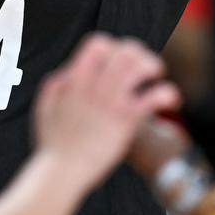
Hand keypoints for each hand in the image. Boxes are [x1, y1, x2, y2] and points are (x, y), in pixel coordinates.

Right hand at [33, 34, 180, 187]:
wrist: (62, 171)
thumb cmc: (53, 143)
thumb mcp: (44, 105)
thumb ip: (57, 83)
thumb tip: (71, 71)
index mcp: (74, 79)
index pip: (98, 43)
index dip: (111, 46)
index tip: (116, 59)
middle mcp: (95, 86)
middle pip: (125, 50)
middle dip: (138, 52)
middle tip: (142, 65)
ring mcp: (112, 102)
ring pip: (141, 67)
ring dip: (153, 66)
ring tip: (156, 75)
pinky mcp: (126, 121)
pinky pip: (153, 97)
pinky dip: (167, 93)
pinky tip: (170, 100)